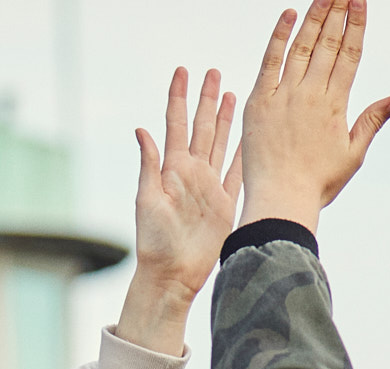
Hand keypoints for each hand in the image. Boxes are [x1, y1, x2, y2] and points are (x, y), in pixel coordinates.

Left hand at [115, 67, 242, 356]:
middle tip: (213, 72)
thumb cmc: (154, 243)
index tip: (182, 72)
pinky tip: (248, 137)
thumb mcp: (147, 201)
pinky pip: (236, 173)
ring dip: (226, 120)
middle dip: (207, 99)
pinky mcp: (224, 205)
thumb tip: (142, 130)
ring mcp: (209, 188)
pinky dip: (242, 154)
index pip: (176, 124)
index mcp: (172, 169)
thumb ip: (149, 165)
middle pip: (202, 127)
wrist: (172, 275)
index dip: (178, 97)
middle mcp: (191, 174)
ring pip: (221, 144)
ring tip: (232, 94)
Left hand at [240, 0, 389, 232]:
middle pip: (328, 44)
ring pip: (301, 46)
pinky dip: (278, 37)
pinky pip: (270, 62)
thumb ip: (372, 121)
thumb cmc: (317, 183)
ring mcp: (284, 95)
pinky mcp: (259, 100)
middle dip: (338, 12)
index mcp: (336, 105)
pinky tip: (288, 15)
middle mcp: (311, 94)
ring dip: (314, 17)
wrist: (280, 199)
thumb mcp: (352, 154)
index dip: (356, 26)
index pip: (350, 55)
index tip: (360, 2)